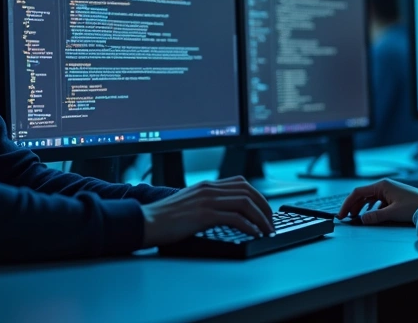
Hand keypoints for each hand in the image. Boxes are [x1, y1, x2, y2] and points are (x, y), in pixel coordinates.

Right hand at [141, 176, 274, 247]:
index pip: (241, 183)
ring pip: (245, 203)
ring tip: (267, 230)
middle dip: (264, 207)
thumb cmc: (165, 218)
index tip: (264, 209)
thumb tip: (224, 212)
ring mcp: (207, 200)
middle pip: (248, 191)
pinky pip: (235, 218)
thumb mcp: (188, 203)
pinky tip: (254, 234)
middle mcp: (209, 189)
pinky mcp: (204, 214)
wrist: (146, 222)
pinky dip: (249, 226)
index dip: (258, 195)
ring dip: (261, 218)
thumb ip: (205, 202)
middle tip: (271, 222)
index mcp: (206, 185)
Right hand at [337, 179, 417, 224]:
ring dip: (361, 207)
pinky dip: (370, 207)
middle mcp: (384, 185)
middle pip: (362, 195)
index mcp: (382, 185)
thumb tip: (362, 219)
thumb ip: (375, 216)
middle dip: (353, 206)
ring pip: (369, 198)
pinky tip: (370, 214)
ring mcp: (389, 190)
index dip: (347, 203)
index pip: (358, 192)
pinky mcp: (394, 196)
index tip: (342, 214)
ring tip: (356, 217)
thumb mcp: (393, 213)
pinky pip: (377, 201)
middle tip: (346, 217)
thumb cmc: (414, 206)